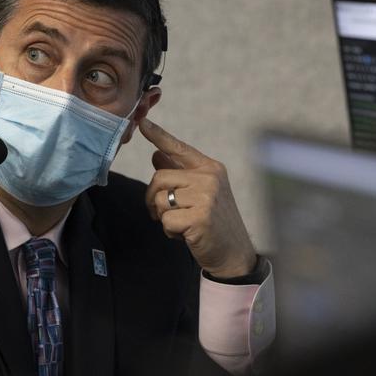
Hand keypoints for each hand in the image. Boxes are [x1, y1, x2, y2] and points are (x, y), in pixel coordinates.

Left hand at [141, 118, 257, 278]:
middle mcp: (210, 178)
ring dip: (163, 218)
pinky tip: (186, 235)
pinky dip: (170, 232)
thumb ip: (179, 174)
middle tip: (161, 214)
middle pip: (159, 178)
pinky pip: (166, 220)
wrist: (233, 252)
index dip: (159, 135)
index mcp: (210, 168)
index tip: (142, 122)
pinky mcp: (200, 217)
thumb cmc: (213, 222)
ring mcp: (206, 197)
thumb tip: (156, 155)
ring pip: (160, 200)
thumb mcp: (199, 193)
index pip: (179, 148)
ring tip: (182, 224)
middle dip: (152, 199)